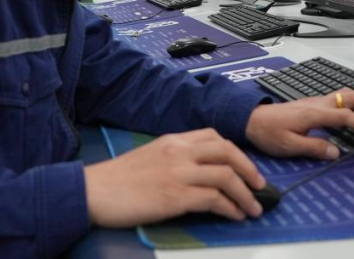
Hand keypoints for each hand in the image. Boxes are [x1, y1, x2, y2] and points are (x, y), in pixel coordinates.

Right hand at [84, 128, 266, 226]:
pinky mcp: (176, 197)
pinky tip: (234, 216)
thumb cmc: (117, 179)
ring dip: (245, 194)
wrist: (94, 191)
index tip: (244, 167)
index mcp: (173, 140)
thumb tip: (198, 172)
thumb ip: (174, 158)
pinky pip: (214, 199)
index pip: (213, 137)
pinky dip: (230, 208)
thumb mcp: (150, 156)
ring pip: (226, 175)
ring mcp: (179, 173)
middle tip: (260, 186)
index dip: (234, 152)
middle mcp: (179, 152)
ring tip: (253, 208)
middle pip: (227, 151)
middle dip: (250, 169)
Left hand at [244, 88, 353, 159]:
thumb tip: (336, 151)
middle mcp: (317, 104)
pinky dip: (353, 104)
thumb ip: (314, 147)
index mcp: (314, 113)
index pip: (346, 116)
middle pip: (350, 98)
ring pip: (345, 95)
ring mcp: (315, 102)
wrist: (251, 119)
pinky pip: (338, 99)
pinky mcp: (312, 104)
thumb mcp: (289, 145)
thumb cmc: (268, 132)